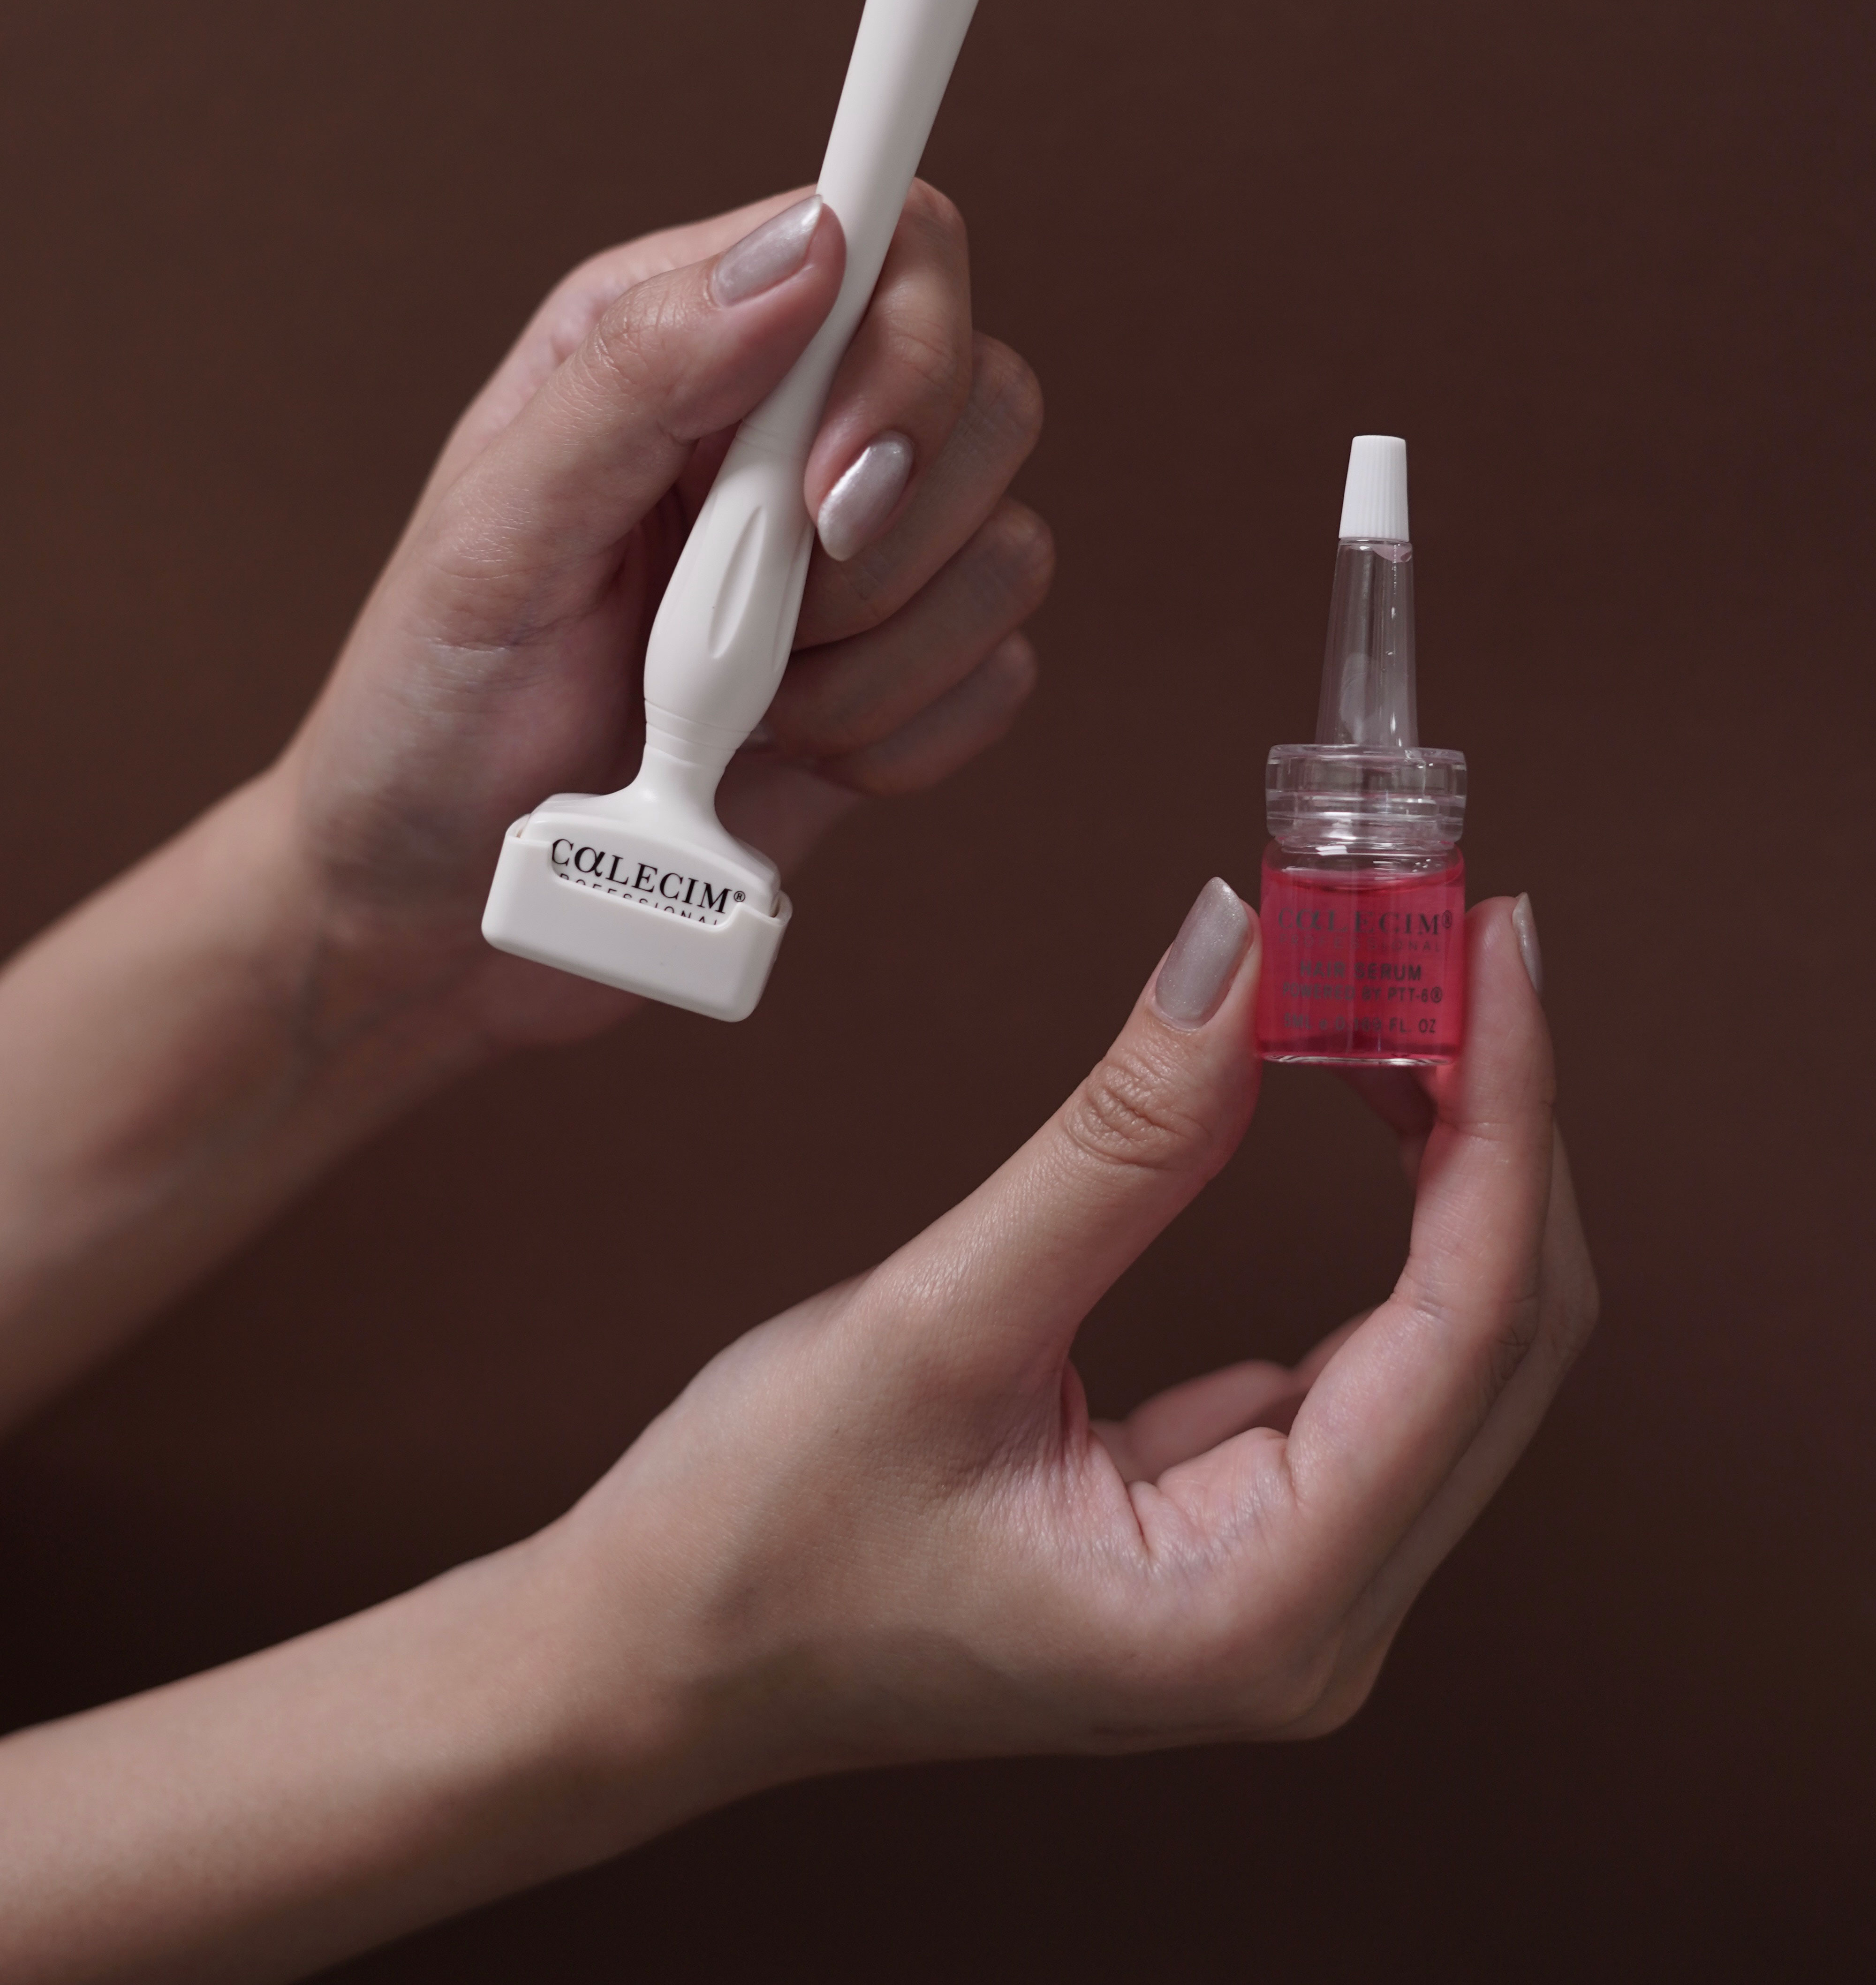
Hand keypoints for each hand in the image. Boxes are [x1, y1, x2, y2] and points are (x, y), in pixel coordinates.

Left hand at [272, 184, 1048, 1061]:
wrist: (433, 921)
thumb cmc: (428, 712)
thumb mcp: (495, 533)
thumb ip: (642, 371)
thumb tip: (808, 244)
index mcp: (676, 339)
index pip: (886, 244)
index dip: (904, 346)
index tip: (826, 474)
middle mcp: (784, 429)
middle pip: (986, 389)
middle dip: (884, 532)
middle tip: (758, 608)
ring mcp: (854, 559)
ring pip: (1008, 543)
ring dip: (877, 655)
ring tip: (734, 705)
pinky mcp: (897, 678)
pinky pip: (1001, 675)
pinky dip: (900, 737)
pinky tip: (784, 757)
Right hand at [548, 888, 1595, 1792]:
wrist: (660, 1657)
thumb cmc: (764, 1537)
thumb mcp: (938, 1318)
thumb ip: (1120, 1142)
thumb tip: (1245, 953)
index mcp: (1256, 1612)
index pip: (1470, 1331)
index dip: (1505, 1116)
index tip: (1494, 946)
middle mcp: (1312, 1626)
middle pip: (1502, 1343)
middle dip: (1500, 1122)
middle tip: (1465, 931)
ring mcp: (1289, 1587)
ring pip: (1459, 1349)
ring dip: (1456, 1160)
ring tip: (1421, 986)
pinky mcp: (1248, 1532)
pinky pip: (1380, 1360)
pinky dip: (1395, 1216)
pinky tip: (1369, 1094)